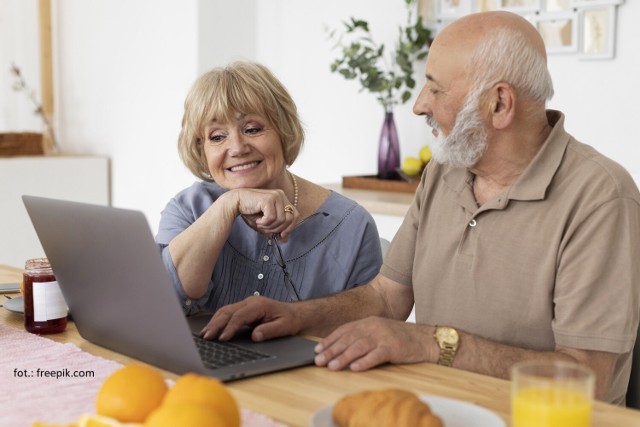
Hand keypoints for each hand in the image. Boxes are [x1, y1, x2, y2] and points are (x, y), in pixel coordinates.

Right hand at [200, 295, 300, 340]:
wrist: (296, 313)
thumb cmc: (291, 320)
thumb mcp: (285, 327)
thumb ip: (270, 331)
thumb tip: (255, 336)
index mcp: (259, 305)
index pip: (240, 316)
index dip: (230, 327)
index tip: (222, 338)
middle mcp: (250, 302)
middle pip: (228, 311)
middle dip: (216, 324)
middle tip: (207, 337)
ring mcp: (246, 304)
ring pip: (225, 311)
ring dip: (214, 322)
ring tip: (204, 334)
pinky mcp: (244, 309)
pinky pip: (228, 313)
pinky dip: (218, 320)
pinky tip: (211, 329)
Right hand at [227, 188, 298, 239]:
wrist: (234, 203)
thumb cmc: (250, 212)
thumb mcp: (265, 224)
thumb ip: (275, 230)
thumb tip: (285, 240)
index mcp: (283, 199)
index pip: (295, 215)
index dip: (290, 227)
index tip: (281, 235)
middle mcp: (281, 195)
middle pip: (290, 218)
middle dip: (278, 228)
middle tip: (266, 228)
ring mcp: (276, 196)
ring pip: (281, 219)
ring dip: (270, 226)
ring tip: (260, 223)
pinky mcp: (269, 199)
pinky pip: (272, 218)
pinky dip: (264, 222)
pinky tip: (257, 219)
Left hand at [314, 317, 433, 371]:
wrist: (425, 339)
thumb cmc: (400, 338)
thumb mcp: (379, 331)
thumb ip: (363, 336)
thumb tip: (342, 347)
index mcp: (369, 322)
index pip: (344, 330)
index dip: (330, 340)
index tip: (318, 349)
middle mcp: (374, 327)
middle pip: (348, 339)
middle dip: (331, 350)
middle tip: (318, 360)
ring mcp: (383, 337)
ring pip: (359, 347)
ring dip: (343, 357)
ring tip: (332, 366)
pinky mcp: (393, 347)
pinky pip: (376, 355)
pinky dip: (364, 362)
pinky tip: (354, 368)